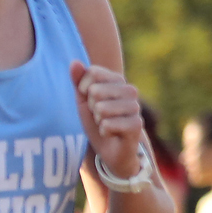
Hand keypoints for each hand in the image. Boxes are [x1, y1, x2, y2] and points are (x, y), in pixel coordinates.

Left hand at [70, 61, 146, 180]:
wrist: (111, 150)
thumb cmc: (97, 122)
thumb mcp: (83, 101)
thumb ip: (78, 81)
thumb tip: (74, 62)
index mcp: (118, 81)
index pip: (92, 72)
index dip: (83, 89)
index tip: (89, 100)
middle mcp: (130, 91)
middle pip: (96, 90)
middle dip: (91, 107)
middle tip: (99, 115)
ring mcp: (135, 107)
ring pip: (102, 108)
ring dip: (98, 120)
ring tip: (105, 123)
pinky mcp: (137, 125)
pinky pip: (109, 124)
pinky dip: (104, 131)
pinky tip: (111, 133)